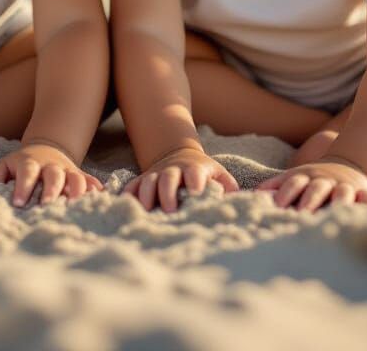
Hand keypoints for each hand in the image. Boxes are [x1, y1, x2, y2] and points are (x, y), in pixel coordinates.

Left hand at [0, 141, 102, 205]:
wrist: (46, 147)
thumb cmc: (21, 164)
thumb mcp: (5, 165)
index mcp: (29, 162)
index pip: (26, 172)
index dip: (23, 187)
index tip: (18, 203)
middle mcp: (50, 165)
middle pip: (53, 174)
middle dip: (51, 189)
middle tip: (47, 204)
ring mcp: (67, 169)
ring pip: (74, 177)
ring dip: (76, 189)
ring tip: (75, 204)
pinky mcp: (79, 174)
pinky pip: (89, 179)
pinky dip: (94, 187)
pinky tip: (98, 196)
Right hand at [125, 146, 239, 211]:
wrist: (179, 155)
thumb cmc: (204, 172)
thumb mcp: (220, 174)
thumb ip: (229, 187)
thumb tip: (242, 203)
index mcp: (195, 169)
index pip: (195, 173)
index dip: (196, 183)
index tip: (197, 195)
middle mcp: (173, 170)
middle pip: (168, 178)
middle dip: (168, 194)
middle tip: (170, 212)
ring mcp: (156, 173)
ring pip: (148, 181)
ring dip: (147, 195)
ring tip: (147, 212)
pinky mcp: (143, 179)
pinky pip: (132, 186)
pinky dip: (128, 195)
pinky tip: (125, 207)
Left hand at [256, 158, 366, 211]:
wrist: (348, 163)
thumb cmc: (313, 179)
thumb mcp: (294, 178)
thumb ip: (274, 187)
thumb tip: (247, 197)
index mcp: (305, 178)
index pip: (293, 183)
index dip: (285, 193)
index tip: (277, 207)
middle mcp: (324, 180)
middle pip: (316, 188)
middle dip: (309, 201)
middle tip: (303, 215)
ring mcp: (344, 185)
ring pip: (342, 192)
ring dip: (338, 202)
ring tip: (336, 214)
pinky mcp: (363, 192)